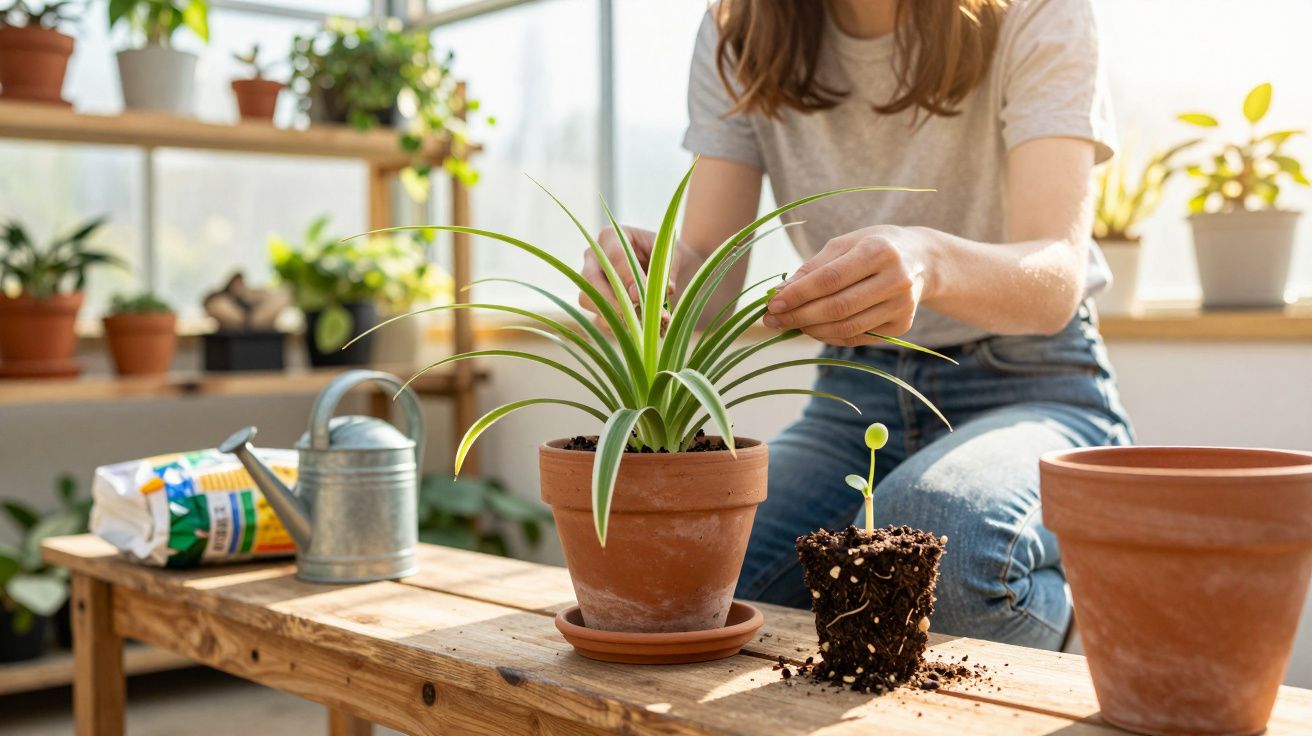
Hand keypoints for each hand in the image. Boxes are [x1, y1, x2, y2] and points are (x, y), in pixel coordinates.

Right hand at [579, 226, 687, 329]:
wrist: (664, 267)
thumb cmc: (665, 255)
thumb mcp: (671, 255)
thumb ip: (667, 270)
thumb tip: (666, 289)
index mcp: (611, 236)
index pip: (614, 257)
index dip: (626, 277)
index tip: (639, 296)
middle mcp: (593, 256)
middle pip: (590, 279)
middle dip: (611, 300)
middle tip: (633, 316)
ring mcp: (589, 280)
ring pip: (586, 299)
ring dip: (609, 315)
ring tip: (637, 324)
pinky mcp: (594, 302)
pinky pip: (595, 317)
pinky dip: (614, 327)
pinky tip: (635, 330)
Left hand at [762, 225, 932, 346]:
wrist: (921, 260)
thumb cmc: (873, 247)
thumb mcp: (844, 245)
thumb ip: (812, 268)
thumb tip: (779, 292)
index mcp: (879, 251)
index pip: (830, 279)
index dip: (798, 294)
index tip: (772, 303)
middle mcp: (895, 279)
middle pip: (838, 307)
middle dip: (799, 316)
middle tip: (772, 320)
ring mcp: (902, 305)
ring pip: (846, 327)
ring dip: (811, 329)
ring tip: (789, 323)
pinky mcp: (902, 324)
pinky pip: (856, 337)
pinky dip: (829, 336)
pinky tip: (813, 328)